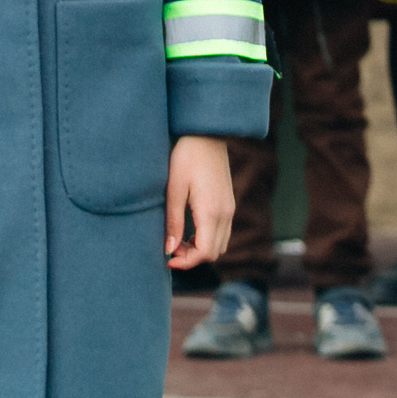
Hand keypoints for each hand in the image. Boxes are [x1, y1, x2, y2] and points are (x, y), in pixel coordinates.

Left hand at [165, 135, 233, 268]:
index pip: (204, 253)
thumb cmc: (186, 158)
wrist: (206, 135)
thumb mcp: (174, 189)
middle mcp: (225, 214)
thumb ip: (173, 222)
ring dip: (200, 249)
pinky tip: (191, 229)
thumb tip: (169, 249)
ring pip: (220, 245)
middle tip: (170, 248)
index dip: (185, 262)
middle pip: (214, 253)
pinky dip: (207, 239)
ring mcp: (229, 209)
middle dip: (192, 258)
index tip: (167, 258)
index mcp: (211, 212)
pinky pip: (222, 233)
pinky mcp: (228, 204)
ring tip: (179, 239)